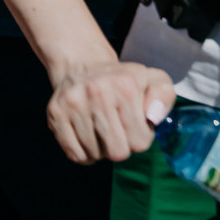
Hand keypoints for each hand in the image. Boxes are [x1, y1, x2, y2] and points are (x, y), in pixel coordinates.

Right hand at [45, 58, 177, 162]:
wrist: (82, 65)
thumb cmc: (123, 81)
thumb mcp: (152, 80)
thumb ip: (163, 97)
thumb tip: (152, 118)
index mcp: (126, 84)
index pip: (140, 142)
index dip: (140, 137)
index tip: (134, 123)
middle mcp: (97, 91)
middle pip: (117, 152)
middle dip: (121, 146)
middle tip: (117, 129)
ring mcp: (73, 102)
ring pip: (95, 155)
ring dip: (101, 149)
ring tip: (100, 129)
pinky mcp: (55, 113)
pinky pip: (74, 154)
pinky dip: (83, 153)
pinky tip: (87, 136)